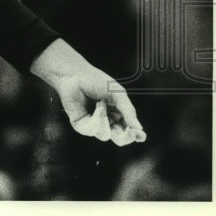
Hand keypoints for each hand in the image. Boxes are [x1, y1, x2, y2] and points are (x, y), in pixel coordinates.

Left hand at [30, 39, 146, 146]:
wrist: (75, 75)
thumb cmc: (96, 81)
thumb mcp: (118, 94)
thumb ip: (128, 111)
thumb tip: (139, 128)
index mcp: (119, 114)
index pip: (130, 131)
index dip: (136, 135)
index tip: (140, 135)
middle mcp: (107, 121)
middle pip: (120, 140)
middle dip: (125, 137)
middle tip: (130, 131)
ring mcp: (94, 124)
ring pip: (105, 136)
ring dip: (105, 120)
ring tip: (100, 104)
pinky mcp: (81, 125)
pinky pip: (91, 131)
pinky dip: (95, 120)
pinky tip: (95, 108)